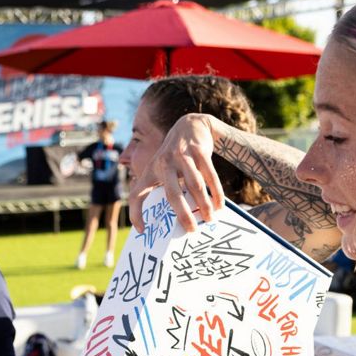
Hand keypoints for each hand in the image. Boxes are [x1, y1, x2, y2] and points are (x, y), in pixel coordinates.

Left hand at [128, 113, 224, 234]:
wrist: (190, 125)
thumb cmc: (175, 156)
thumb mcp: (162, 167)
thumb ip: (164, 187)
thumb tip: (173, 216)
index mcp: (151, 171)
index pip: (136, 194)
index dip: (135, 213)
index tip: (142, 231)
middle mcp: (163, 163)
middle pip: (173, 194)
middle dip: (183, 214)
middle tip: (192, 230)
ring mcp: (181, 156)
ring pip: (194, 185)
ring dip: (204, 204)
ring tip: (210, 219)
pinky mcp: (198, 151)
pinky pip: (209, 175)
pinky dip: (216, 192)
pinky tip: (219, 204)